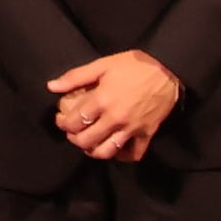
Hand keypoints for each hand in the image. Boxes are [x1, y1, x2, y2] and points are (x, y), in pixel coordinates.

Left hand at [46, 49, 182, 163]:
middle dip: (74, 139)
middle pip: (86, 141)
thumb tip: (51, 86)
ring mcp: (132, 128)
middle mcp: (115, 118)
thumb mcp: (102, 64)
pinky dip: (122, 156)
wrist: (168, 68)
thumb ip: (75, 77)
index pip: (74, 122)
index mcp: (102, 100)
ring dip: (93, 151)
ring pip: (107, 151)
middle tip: (73, 133)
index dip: (63, 124)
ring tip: (89, 144)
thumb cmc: (134, 64)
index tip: (62, 120)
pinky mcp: (147, 133)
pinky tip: (115, 149)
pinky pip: (133, 154)